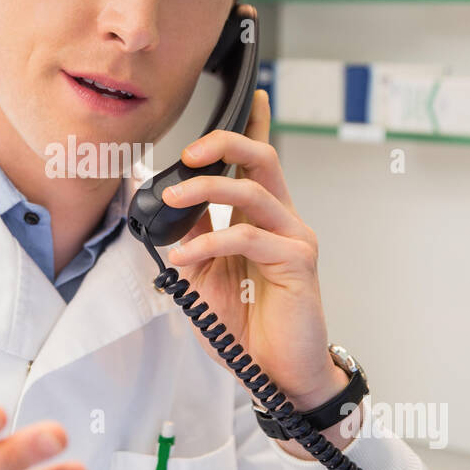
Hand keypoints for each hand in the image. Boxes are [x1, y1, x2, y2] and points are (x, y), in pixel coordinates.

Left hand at [160, 89, 360, 454]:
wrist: (277, 376)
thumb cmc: (248, 328)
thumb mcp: (207, 279)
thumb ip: (196, 241)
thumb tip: (171, 213)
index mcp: (262, 218)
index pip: (260, 161)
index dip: (256, 124)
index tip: (251, 94)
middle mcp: (283, 220)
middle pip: (262, 158)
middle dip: (222, 143)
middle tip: (184, 154)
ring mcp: (294, 239)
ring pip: (253, 190)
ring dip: (206, 189)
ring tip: (172, 198)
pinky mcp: (298, 262)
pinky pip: (249, 236)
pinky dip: (211, 241)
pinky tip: (187, 256)